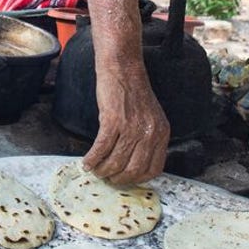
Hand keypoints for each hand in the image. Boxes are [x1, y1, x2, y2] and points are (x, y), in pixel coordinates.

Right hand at [82, 71, 169, 185]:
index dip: (137, 179)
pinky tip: (87, 162)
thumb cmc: (133, 92)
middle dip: (118, 179)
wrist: (122, 69)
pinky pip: (102, 149)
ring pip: (116, 162)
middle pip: (133, 170)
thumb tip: (134, 164)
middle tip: (107, 178)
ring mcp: (132, 127)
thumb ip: (148, 139)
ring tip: (95, 170)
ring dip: (103, 170)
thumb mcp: (151, 117)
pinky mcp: (113, 121)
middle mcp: (149, 133)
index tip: (126, 179)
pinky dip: (93, 159)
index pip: (154, 169)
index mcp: (161, 133)